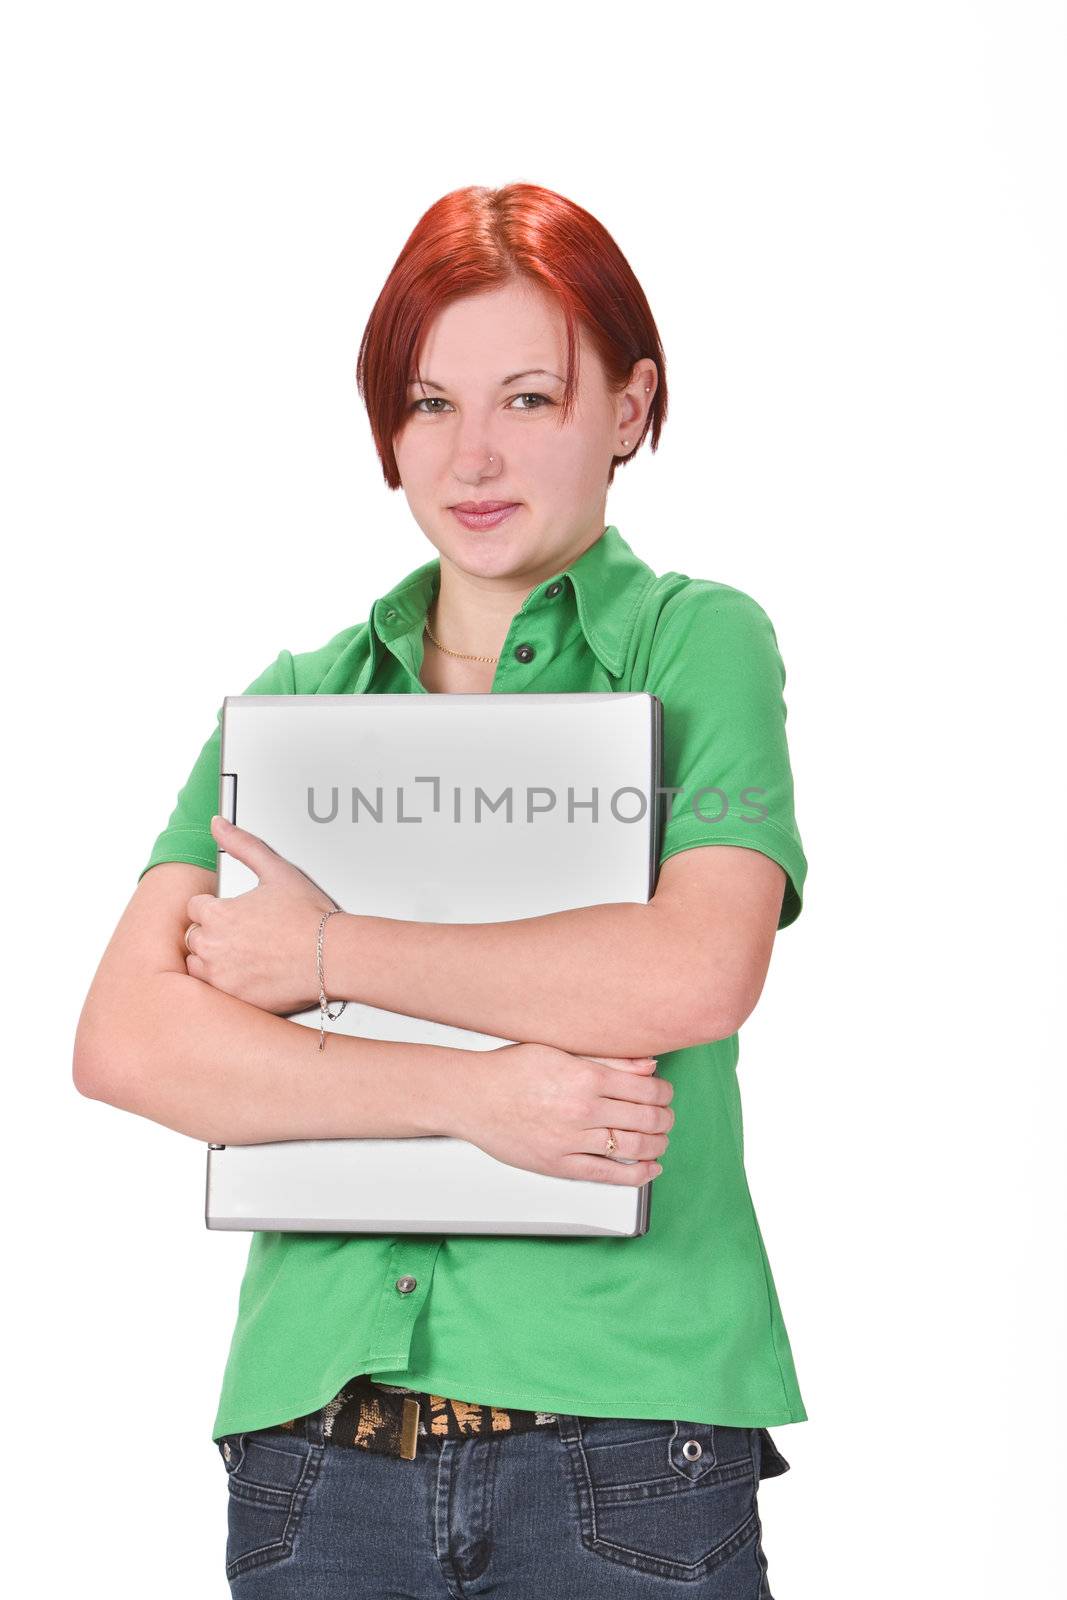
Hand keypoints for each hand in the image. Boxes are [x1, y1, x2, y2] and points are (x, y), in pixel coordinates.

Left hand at [182, 815, 338, 1013]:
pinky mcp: (234, 999)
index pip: (194, 907)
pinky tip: (249, 974)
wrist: (333, 956)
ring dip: (212, 960)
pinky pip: (214, 992)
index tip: (234, 912)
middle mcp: (213, 947)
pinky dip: (226, 983)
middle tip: (242, 934)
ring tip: (243, 955)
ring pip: (198, 967)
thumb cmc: (309, 916)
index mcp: (219, 915)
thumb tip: (218, 824)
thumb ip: (243, 844)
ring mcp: (222, 977)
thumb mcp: (276, 870)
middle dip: (212, 933)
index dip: (214, 907)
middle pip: (193, 937)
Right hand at [456, 1042, 673, 1185]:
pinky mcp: (560, 1165)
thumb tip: (649, 1067)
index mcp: (586, 1077)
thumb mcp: (561, 1051)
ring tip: (661, 1139)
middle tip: (666, 1115)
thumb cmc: (510, 1071)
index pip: (646, 1089)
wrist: (472, 1097)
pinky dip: (637, 1174)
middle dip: (665, 1118)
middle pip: (646, 1118)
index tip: (664, 1093)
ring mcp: (572, 1140)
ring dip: (657, 1144)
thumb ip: (608, 1060)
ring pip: (633, 1146)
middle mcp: (583, 1110)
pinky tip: (650, 1168)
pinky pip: (609, 1174)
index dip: (664, 1093)